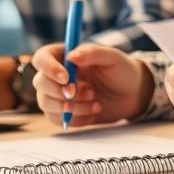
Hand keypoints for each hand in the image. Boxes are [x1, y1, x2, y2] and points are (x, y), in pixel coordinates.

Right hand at [31, 43, 153, 128]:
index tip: (66, 77)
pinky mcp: (63, 113)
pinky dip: (76, 118)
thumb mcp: (112, 57)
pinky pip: (57, 119)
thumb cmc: (122, 70)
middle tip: (89, 92)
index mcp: (64, 55)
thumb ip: (92, 53)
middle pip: (40, 83)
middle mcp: (56, 75)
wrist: (132, 94)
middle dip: (61, 91)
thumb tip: (72, 56)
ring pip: (46, 103)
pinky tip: (95, 111)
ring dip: (71, 106)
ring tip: (96, 101)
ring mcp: (58, 95)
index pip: (42, 58)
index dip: (48, 68)